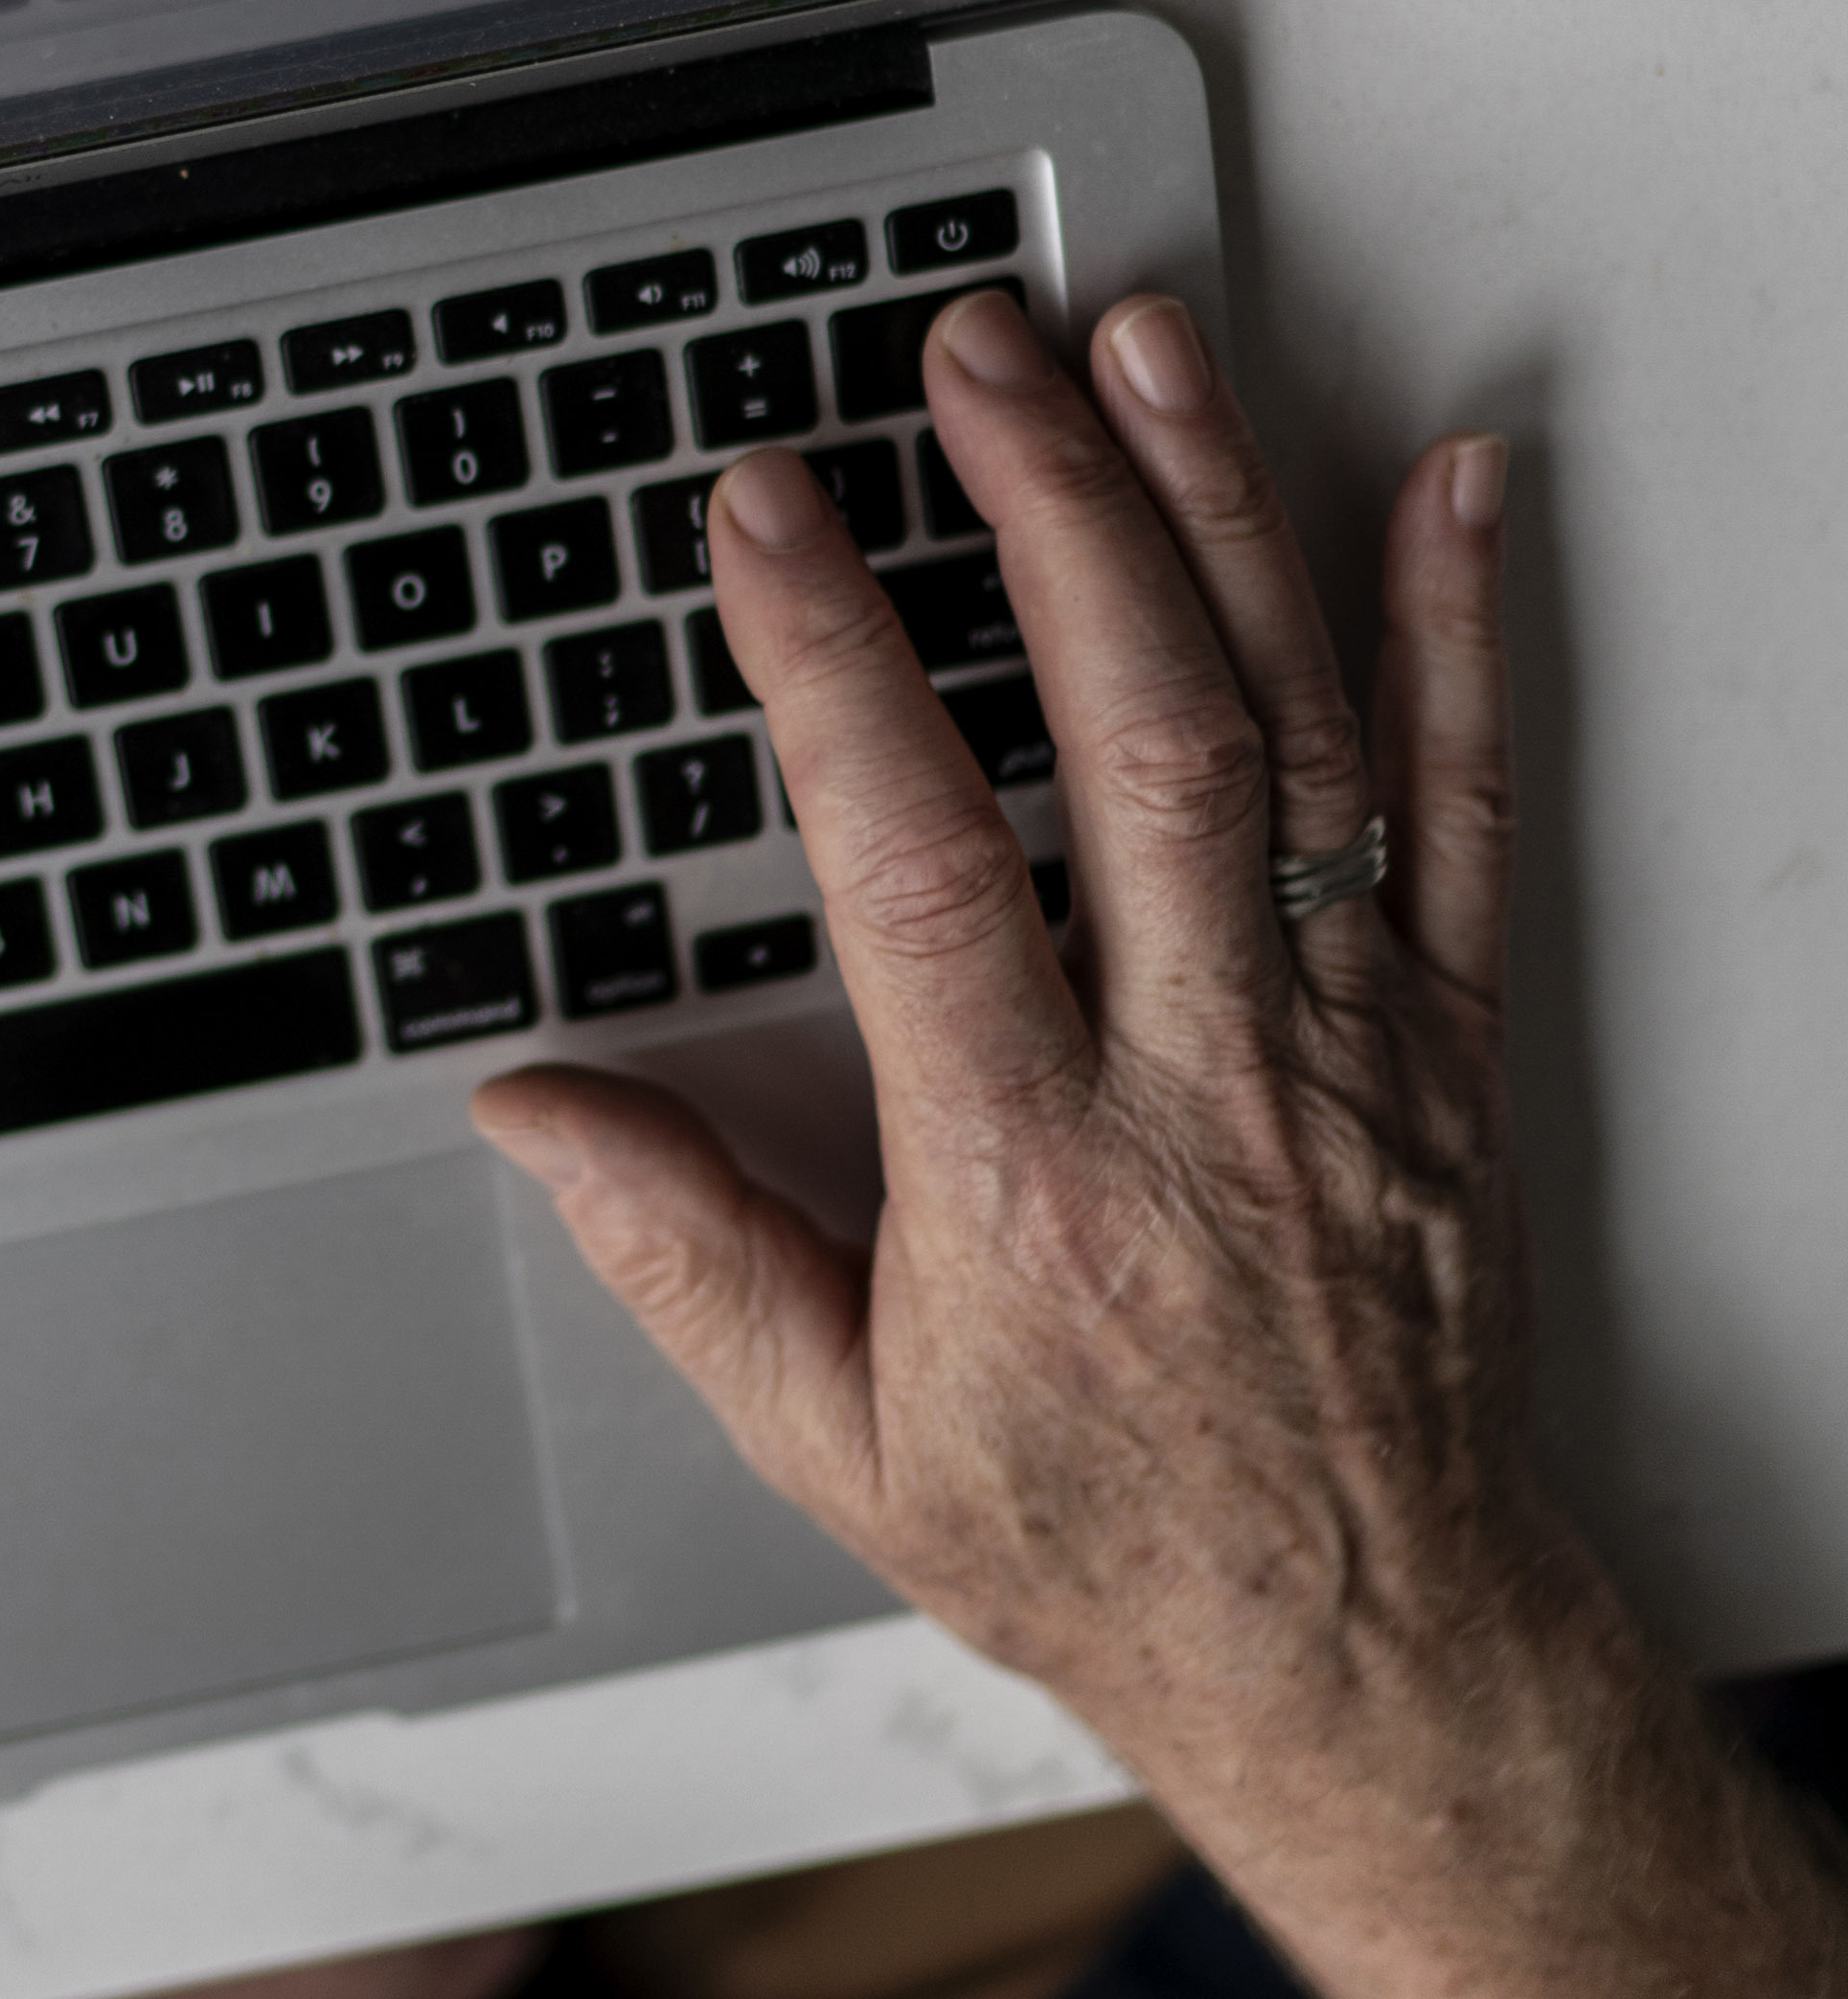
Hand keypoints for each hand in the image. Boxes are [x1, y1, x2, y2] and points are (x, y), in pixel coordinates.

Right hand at [486, 287, 1534, 1782]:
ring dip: (1219, 517)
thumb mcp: (837, 1437)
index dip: (832, 660)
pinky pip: (1463, 810)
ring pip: (1293, 733)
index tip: (770, 518)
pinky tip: (1442, 490)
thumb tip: (536, 1110)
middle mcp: (1202, 1086)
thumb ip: (682, 1252)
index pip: (915, 857)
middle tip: (977, 358)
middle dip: (1049, 509)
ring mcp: (1347, 1050)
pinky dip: (1456, 635)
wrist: (1361, 1646)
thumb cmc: (1102, 1540)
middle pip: (1136, 734)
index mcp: (1026, 1174)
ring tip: (1150, 352)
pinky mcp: (1448, 1046)